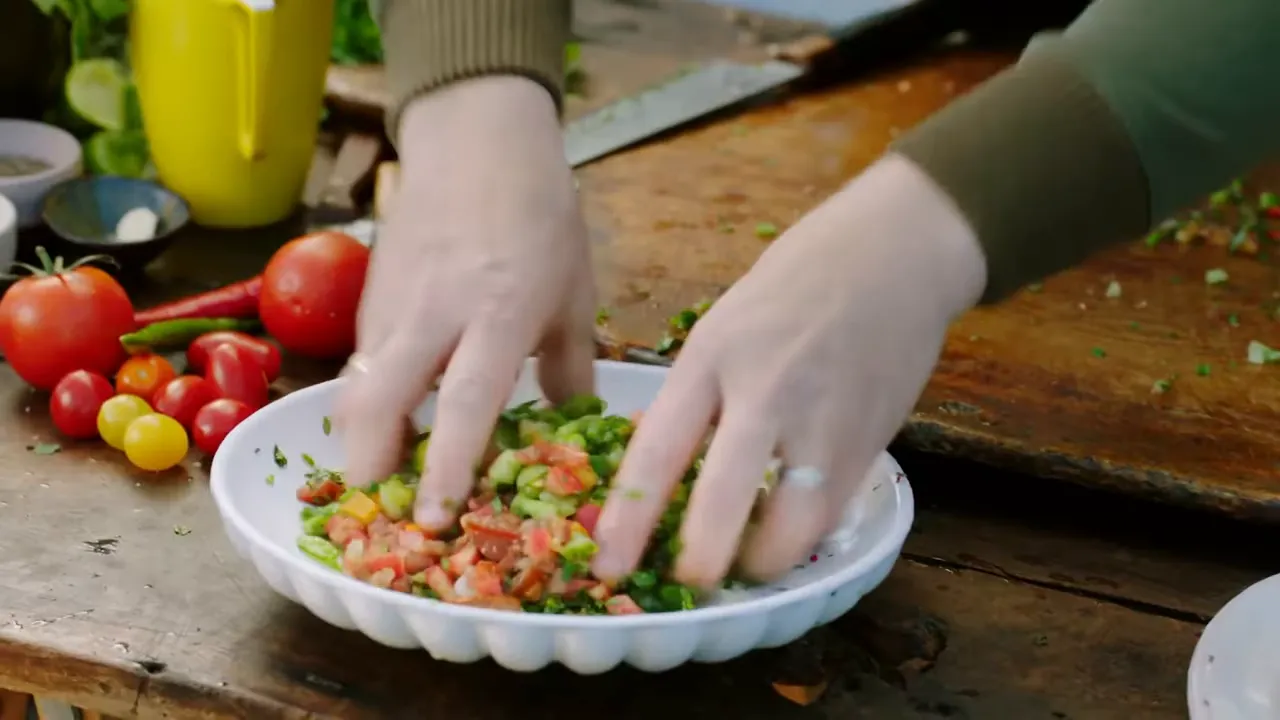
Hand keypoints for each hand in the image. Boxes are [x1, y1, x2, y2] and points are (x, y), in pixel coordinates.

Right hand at [336, 76, 596, 530]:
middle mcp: (438, 311)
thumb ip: (569, 366)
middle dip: (371, 459)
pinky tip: (389, 409)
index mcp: (500, 313)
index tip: (436, 516)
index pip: (465, 402)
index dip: (448, 464)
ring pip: (358, 379)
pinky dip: (367, 391)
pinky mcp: (372, 291)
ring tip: (379, 466)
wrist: (478, 140)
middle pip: (380, 398)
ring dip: (361, 430)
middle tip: (381, 503)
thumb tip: (570, 424)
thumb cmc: (540, 216)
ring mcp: (396, 300)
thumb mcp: (573, 292)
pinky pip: (362, 354)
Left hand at [589, 154, 987, 587]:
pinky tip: (790, 529)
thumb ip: (700, 397)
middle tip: (688, 583)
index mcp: (712, 357)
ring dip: (764, 559)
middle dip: (701, 559)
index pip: (658, 451)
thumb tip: (671, 473)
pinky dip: (806, 532)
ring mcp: (823, 420)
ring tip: (746, 563)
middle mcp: (765, 392)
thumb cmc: (795, 283)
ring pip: (793, 524)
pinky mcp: (871, 440)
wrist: (895, 251)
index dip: (628, 520)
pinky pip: (831, 510)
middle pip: (724, 500)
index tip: (606, 565)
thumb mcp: (724, 328)